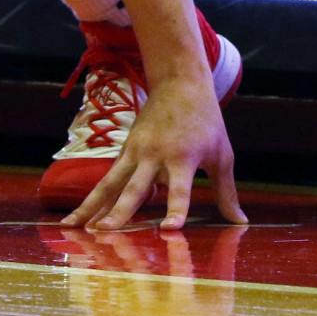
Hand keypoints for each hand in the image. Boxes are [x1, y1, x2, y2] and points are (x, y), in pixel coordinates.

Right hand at [62, 76, 246, 231]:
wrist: (179, 82)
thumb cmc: (206, 121)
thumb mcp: (222, 155)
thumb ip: (227, 192)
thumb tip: (241, 223)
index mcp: (183, 158)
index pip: (180, 189)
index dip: (176, 208)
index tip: (169, 229)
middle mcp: (155, 156)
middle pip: (135, 188)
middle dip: (119, 211)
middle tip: (105, 233)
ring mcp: (135, 153)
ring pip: (110, 184)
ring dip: (92, 207)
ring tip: (75, 229)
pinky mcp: (124, 152)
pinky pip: (107, 179)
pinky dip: (93, 199)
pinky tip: (79, 219)